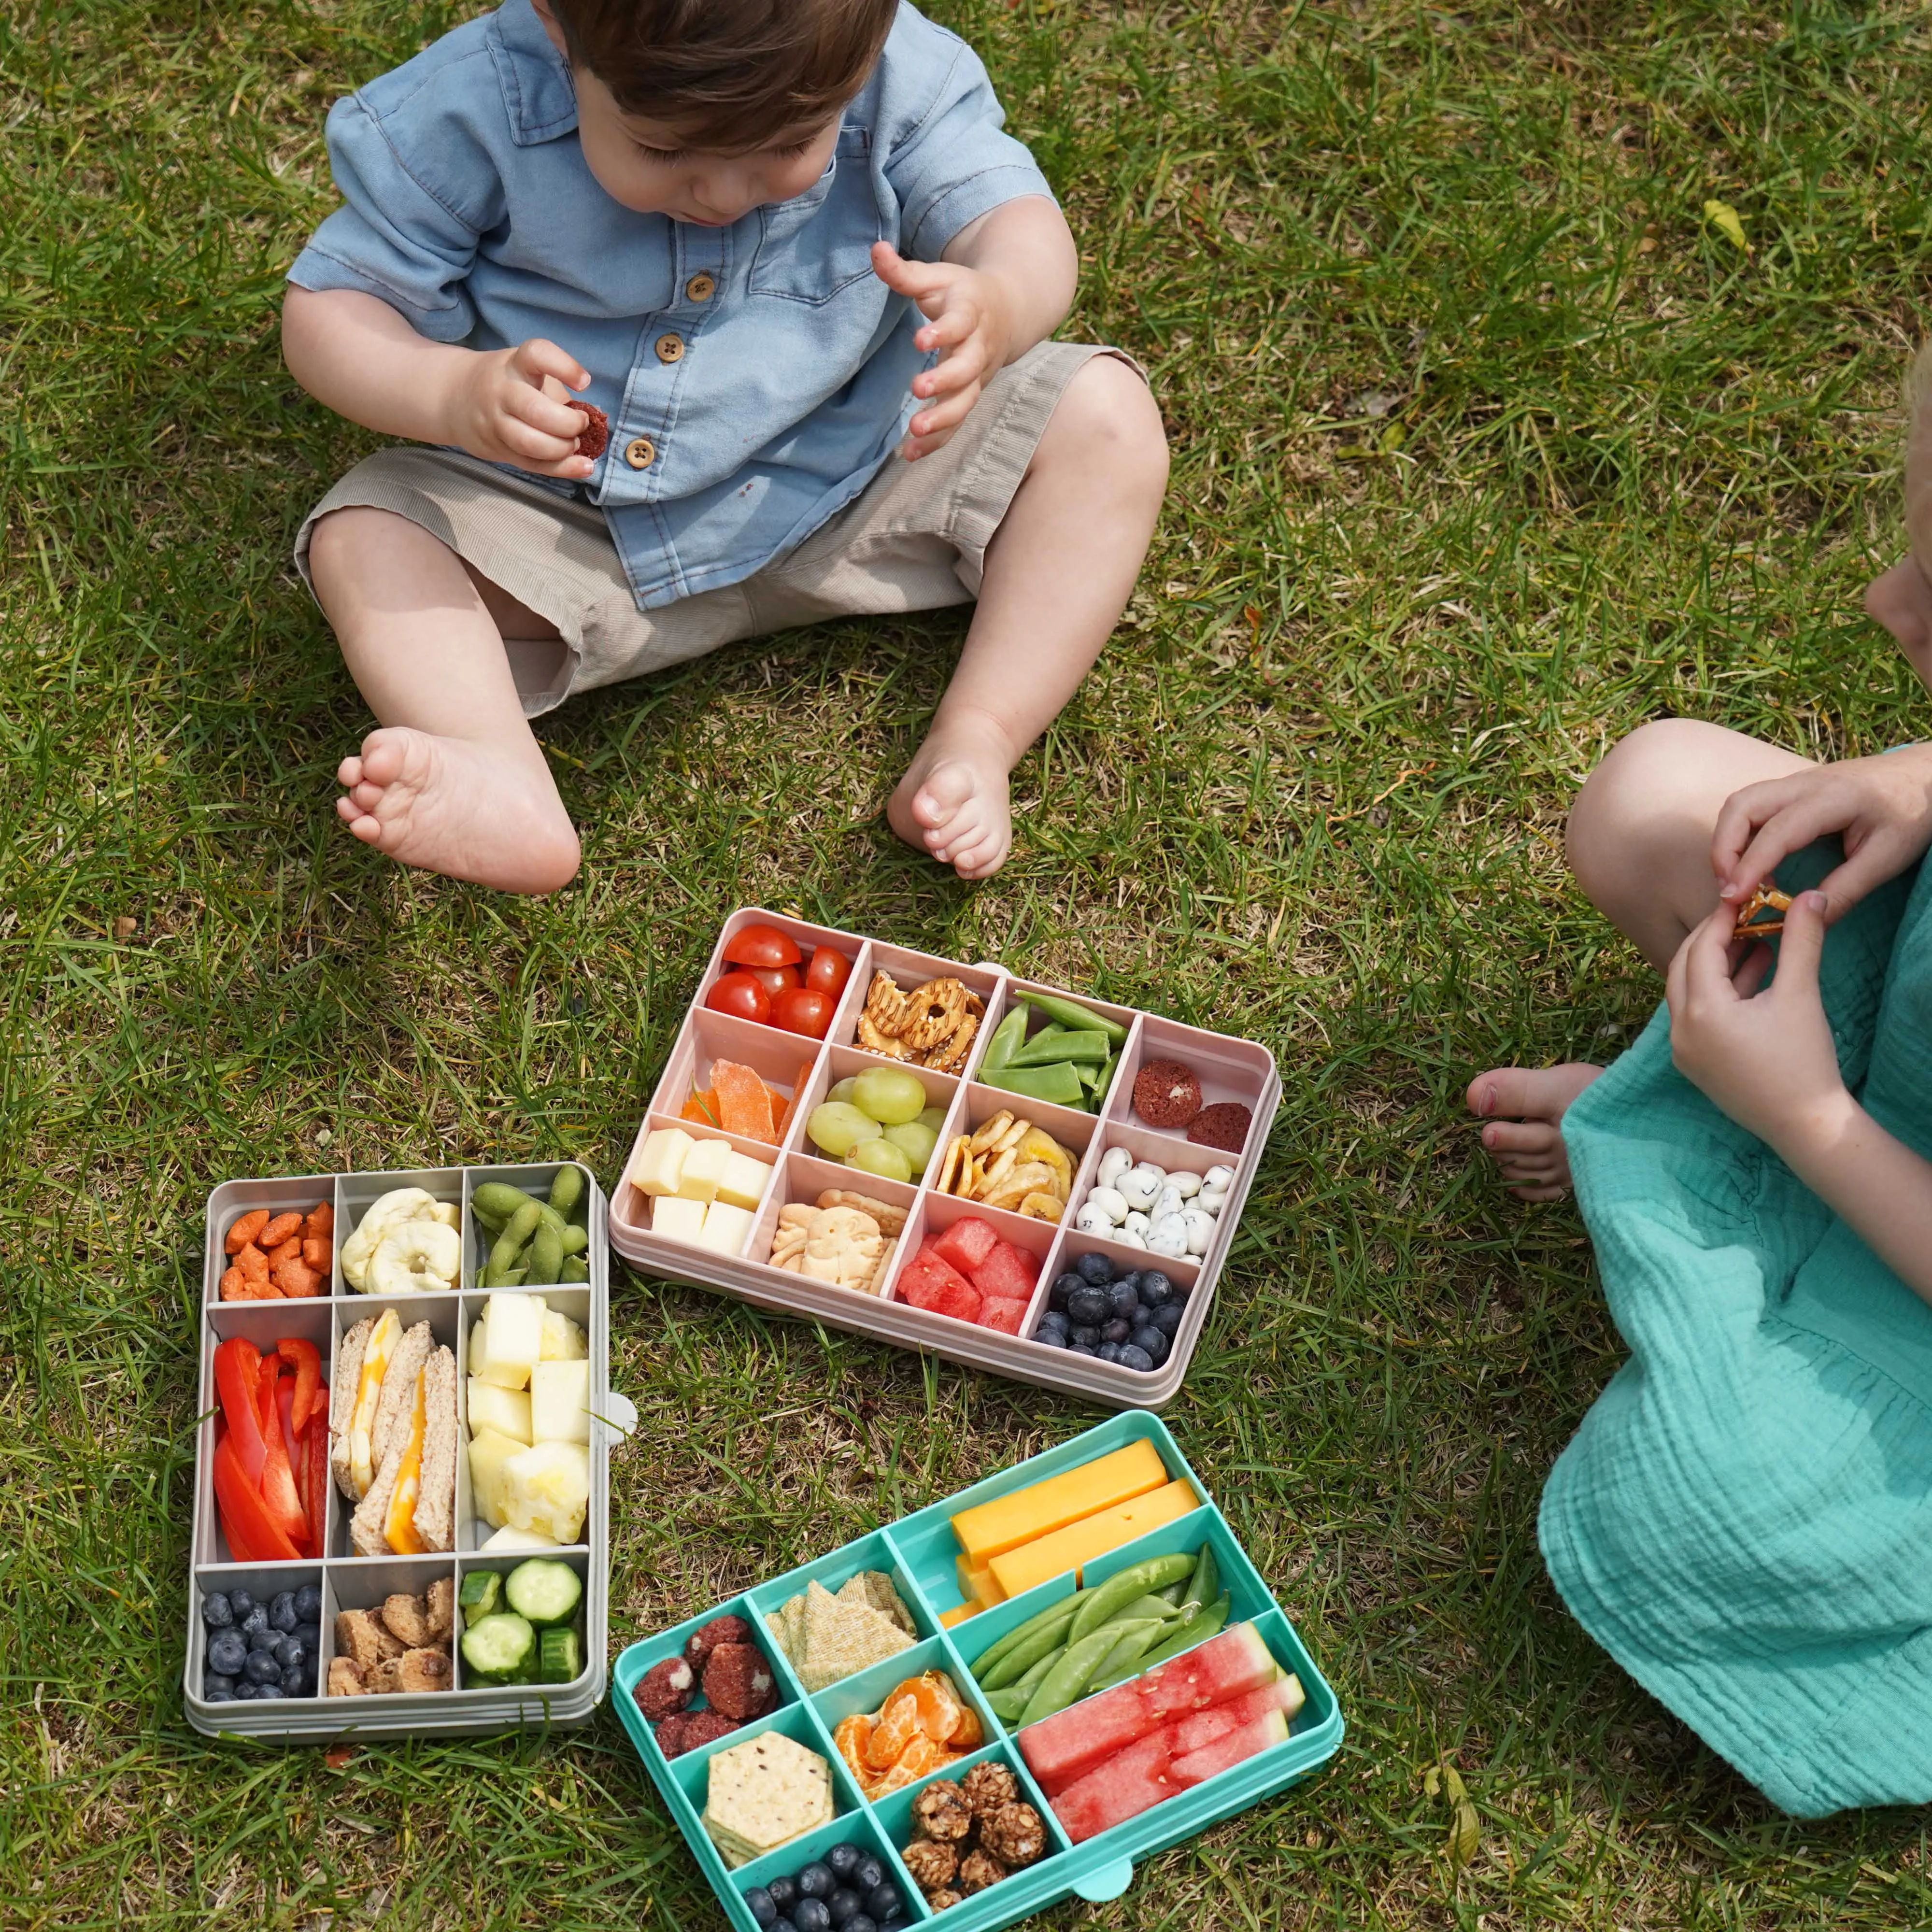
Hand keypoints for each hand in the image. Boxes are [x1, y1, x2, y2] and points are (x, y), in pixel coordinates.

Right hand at [440, 338, 595, 480]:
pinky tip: (583, 466)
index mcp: (515, 364)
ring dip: (562, 448)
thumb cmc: (510, 384)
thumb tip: (596, 418)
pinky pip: (532, 464)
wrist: (456, 397)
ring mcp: (495, 422)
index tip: (584, 382)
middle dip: (568, 424)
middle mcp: (502, 391)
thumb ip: (557, 390)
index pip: (536, 355)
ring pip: (530, 442)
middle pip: (535, 410)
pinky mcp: (498, 449)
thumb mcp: (528, 372)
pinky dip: (562, 469)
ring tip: (575, 444)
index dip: (563, 366)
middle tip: (581, 424)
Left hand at [872, 242, 1015, 458]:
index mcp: (971, 313)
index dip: (943, 331)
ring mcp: (976, 377)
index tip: (920, 339)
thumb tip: (875, 249)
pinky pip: (957, 423)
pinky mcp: (969, 397)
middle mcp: (978, 348)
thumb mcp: (937, 277)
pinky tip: (912, 453)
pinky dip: (937, 440)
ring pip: (965, 402)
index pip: (960, 323)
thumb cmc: (962, 293)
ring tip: (915, 430)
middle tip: (918, 388)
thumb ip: (904, 272)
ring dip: (943, 419)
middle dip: (945, 380)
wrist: (1008, 312)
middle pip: (967, 369)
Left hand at [1664, 890, 1844, 1150]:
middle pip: (1685, 967)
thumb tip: (1809, 896)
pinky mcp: (1694, 1063)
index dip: (1721, 920)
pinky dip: (1717, 993)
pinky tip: (1751, 977)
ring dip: (1717, 966)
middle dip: (1712, 939)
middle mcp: (1680, 1029)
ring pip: (1689, 991)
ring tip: (1755, 943)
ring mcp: (1683, 1049)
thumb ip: (1800, 941)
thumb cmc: (1802, 1060)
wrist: (1804, 1124)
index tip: (1742, 900)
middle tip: (1744, 919)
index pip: (1701, 949)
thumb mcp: (1801, 995)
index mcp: (1701, 1010)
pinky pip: (1696, 1016)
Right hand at [1710, 744, 1931, 920]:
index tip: (1734, 898)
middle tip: (1729, 889)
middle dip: (1724, 849)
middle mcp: (1804, 784)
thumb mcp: (1888, 857)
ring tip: (1736, 879)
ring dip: (1727, 842)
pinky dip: (1739, 836)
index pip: (1777, 831)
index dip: (1750, 866)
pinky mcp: (1792, 790)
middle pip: (1741, 806)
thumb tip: (1807, 923)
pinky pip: (1751, 808)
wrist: (1923, 776)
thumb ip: (1846, 889)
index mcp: (1832, 798)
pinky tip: (1754, 865)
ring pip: (1740, 804)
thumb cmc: (1912, 813)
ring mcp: (1795, 783)